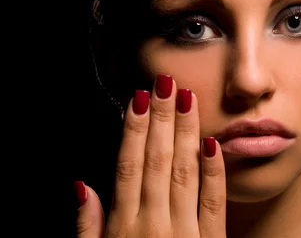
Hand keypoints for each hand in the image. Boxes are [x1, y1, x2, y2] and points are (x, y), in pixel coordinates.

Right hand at [76, 75, 226, 236]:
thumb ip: (88, 227)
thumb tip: (81, 187)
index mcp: (123, 227)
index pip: (129, 167)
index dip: (135, 129)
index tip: (140, 98)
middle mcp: (153, 225)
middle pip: (157, 161)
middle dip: (161, 118)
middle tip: (166, 83)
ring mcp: (184, 232)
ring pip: (184, 172)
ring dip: (185, 132)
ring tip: (187, 98)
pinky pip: (213, 201)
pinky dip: (213, 171)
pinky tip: (213, 143)